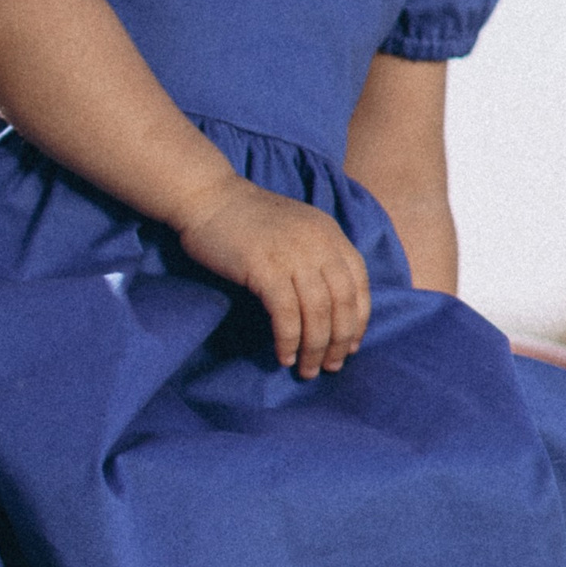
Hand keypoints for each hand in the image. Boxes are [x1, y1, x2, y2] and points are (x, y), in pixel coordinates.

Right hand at [176, 179, 369, 376]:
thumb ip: (316, 255)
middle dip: (339, 341)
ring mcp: (292, 254)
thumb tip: (328, 306)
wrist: (206, 196)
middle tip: (330, 366)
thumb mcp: (296, 229)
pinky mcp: (265, 267)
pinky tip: (283, 355)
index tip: (351, 345)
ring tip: (306, 369)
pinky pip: (286, 314)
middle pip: (342, 302)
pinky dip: (289, 339)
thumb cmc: (246, 219)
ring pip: (317, 312)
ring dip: (314, 348)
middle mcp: (318, 242)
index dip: (359, 319)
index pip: (358, 283)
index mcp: (329, 233)